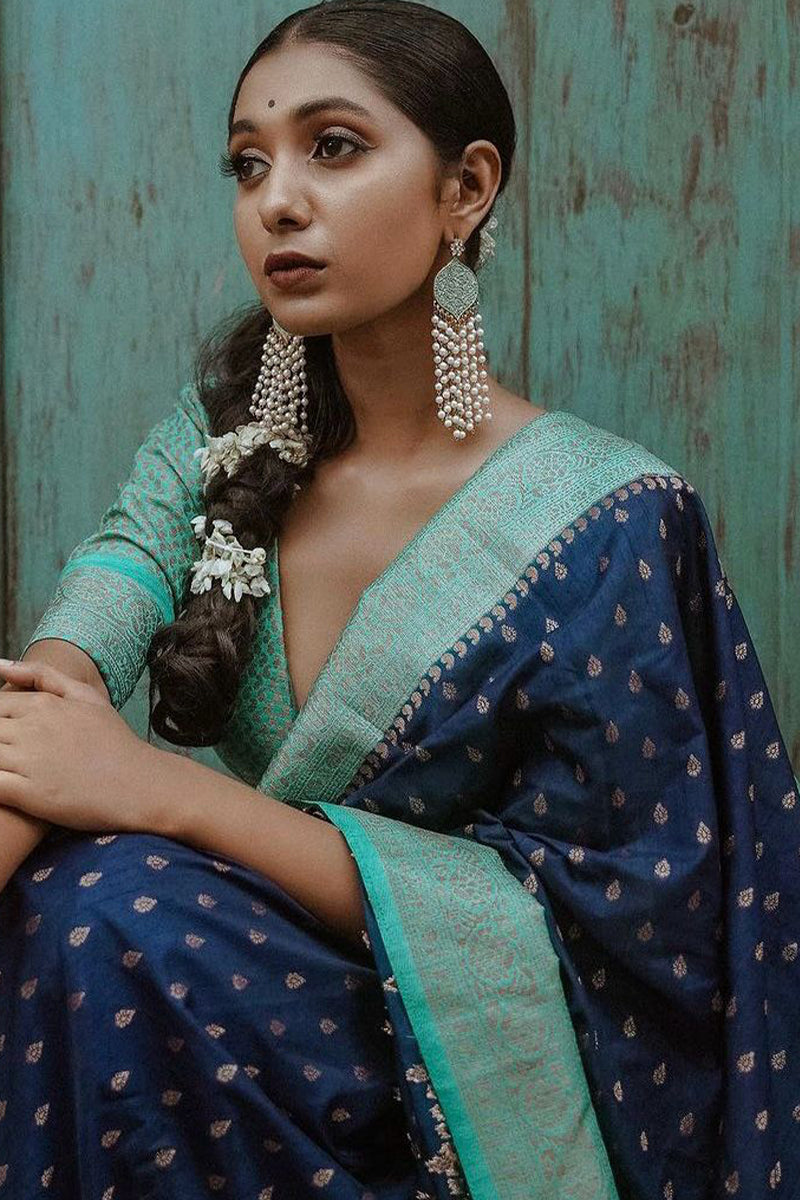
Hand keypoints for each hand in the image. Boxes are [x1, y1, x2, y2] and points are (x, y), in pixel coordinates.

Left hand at [0, 659, 163, 833]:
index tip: (12, 735)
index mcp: (41, 704)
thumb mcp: (85, 696)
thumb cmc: (114, 741)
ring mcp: (27, 762)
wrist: (139, 784)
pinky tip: (6, 784)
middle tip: (13, 750)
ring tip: (11, 766)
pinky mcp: (28, 795)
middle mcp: (30, 729)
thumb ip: (41, 675)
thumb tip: (0, 665)